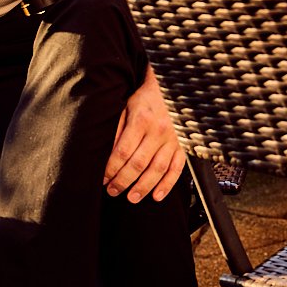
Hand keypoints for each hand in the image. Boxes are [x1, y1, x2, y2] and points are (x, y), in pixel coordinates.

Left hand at [104, 64, 184, 202]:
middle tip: (113, 191)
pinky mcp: (183, 146)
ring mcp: (173, 140)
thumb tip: (107, 152)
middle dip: (123, 181)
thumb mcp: (126, 107)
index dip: (111, 168)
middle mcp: (158, 132)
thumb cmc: (146, 99)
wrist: (173, 88)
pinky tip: (156, 195)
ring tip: (131, 198)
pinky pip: (176, 169)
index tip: (103, 178)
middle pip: (138, 164)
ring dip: (143, 187)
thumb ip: (118, 129)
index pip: (123, 152)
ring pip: (157, 170)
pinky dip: (167, 185)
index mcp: (141, 121)